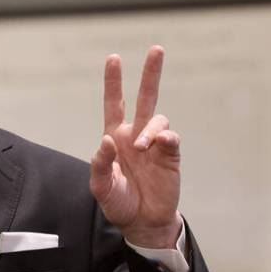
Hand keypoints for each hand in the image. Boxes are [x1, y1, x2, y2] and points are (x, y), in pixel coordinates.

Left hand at [89, 45, 182, 248]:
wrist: (142, 222)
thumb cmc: (119, 203)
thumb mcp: (100, 187)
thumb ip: (99, 165)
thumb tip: (107, 141)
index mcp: (115, 138)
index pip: (114, 104)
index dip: (114, 82)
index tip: (114, 58)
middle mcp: (135, 136)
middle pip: (145, 98)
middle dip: (150, 74)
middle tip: (156, 49)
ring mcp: (154, 145)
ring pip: (157, 119)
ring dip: (149, 129)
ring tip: (142, 146)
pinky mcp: (170, 156)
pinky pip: (171, 138)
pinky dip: (165, 137)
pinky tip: (159, 144)